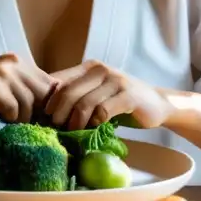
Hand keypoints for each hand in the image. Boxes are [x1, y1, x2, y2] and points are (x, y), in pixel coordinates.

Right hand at [0, 53, 56, 130]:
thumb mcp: (9, 92)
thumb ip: (30, 92)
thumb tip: (62, 107)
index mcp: (17, 61)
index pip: (49, 83)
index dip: (47, 105)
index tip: (38, 118)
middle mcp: (11, 62)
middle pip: (43, 94)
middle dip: (36, 113)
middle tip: (22, 122)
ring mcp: (2, 73)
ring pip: (30, 104)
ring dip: (20, 118)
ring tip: (5, 117)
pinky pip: (15, 110)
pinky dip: (8, 119)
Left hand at [44, 60, 172, 131]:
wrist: (157, 104)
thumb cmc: (121, 101)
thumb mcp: (97, 93)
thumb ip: (77, 95)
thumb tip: (45, 109)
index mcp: (89, 67)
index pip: (59, 79)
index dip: (48, 100)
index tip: (43, 117)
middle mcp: (101, 70)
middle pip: (68, 92)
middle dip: (58, 113)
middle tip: (55, 128)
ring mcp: (116, 81)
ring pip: (84, 103)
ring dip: (75, 122)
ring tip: (72, 132)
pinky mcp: (128, 96)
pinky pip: (103, 111)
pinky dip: (94, 124)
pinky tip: (93, 130)